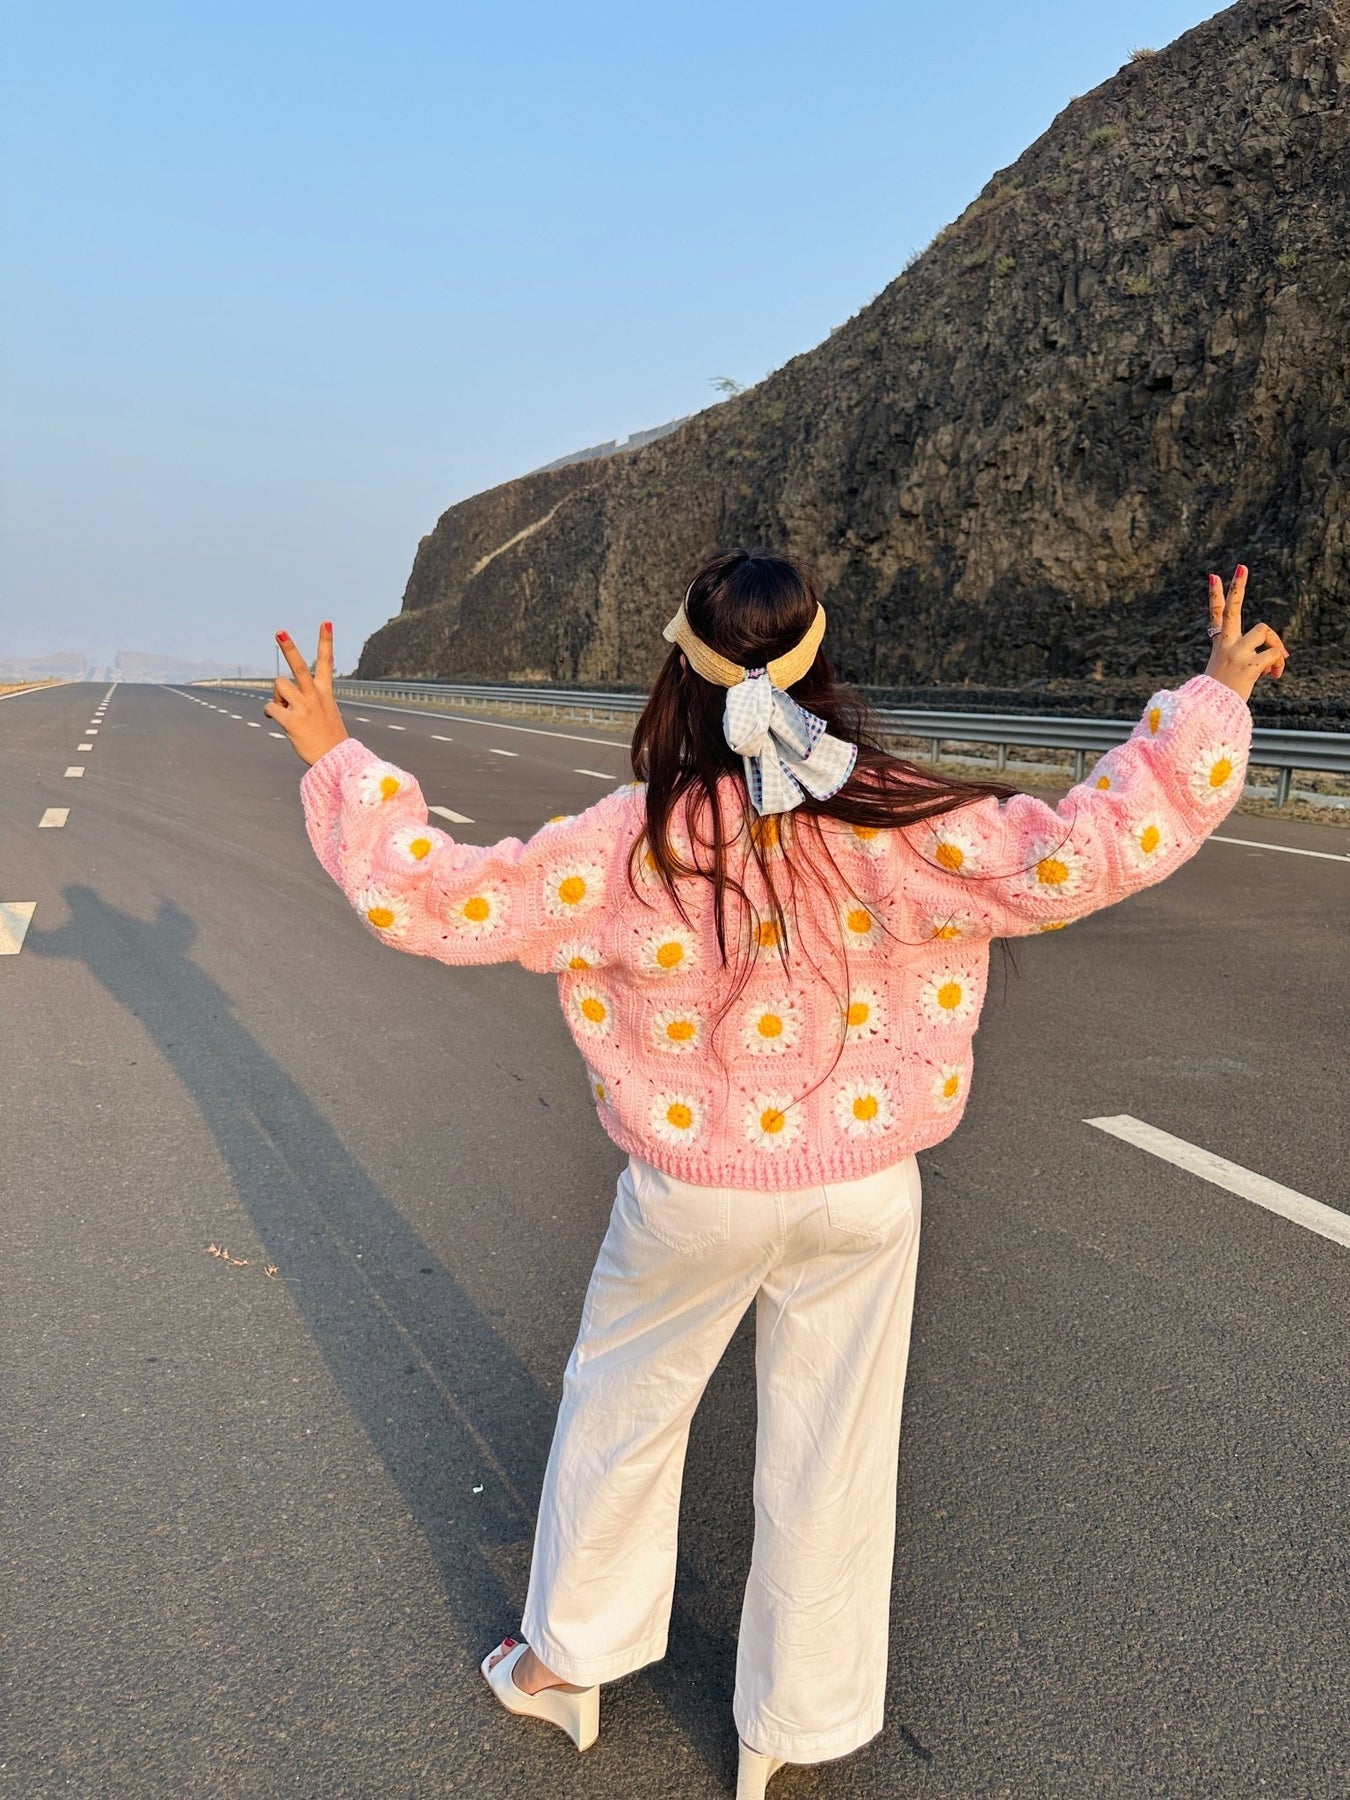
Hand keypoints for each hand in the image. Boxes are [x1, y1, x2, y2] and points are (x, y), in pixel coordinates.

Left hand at [265, 622, 349, 765]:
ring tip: (286, 709)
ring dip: (277, 696)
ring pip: (279, 686)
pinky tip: (277, 719)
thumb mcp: (324, 711)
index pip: (326, 662)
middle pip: (299, 667)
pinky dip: (270, 712)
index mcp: (325, 691)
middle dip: (288, 647)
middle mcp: (314, 696)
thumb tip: (277, 696)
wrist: (335, 759)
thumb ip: (303, 698)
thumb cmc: (327, 735)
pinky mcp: (292, 721)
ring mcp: (303, 708)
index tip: (326, 622)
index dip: (326, 641)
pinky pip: (271, 708)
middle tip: (279, 632)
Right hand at [1203, 565, 1288, 703]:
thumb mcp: (1231, 672)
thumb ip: (1252, 658)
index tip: (1213, 575)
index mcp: (1219, 644)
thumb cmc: (1220, 695)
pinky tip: (1274, 676)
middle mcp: (1226, 644)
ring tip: (1276, 663)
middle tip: (1241, 566)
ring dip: (1276, 644)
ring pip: (1264, 630)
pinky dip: (1279, 664)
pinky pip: (1274, 654)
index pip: (1215, 615)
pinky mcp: (1248, 664)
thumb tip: (1279, 657)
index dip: (1214, 594)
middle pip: (1231, 609)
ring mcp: (1236, 653)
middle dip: (1237, 586)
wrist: (1211, 713)